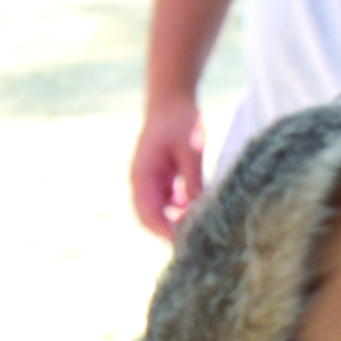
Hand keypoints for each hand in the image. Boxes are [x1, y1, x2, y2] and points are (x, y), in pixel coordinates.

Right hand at [129, 96, 205, 239]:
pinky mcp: (158, 176)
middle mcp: (140, 181)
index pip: (149, 214)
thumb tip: (197, 213)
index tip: (188, 242)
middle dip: (169, 230)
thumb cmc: (180, 121)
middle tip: (195, 239)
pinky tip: (197, 202)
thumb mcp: (191, 152)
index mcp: (142, 176)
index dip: (166, 231)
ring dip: (175, 218)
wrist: (171, 99)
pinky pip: (166, 200)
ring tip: (200, 221)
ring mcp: (148, 180)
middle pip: (149, 218)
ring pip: (158, 211)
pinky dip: (179, 206)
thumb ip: (193, 183)